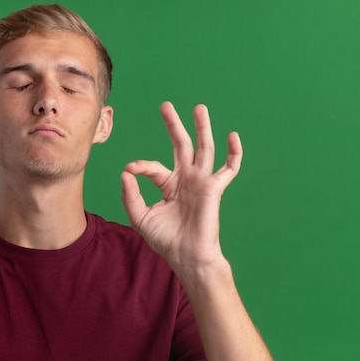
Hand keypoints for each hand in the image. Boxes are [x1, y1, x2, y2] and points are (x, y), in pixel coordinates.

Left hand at [121, 102, 241, 271]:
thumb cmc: (165, 239)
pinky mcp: (214, 188)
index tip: (130, 168)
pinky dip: (234, 153)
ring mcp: (201, 182)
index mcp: (168, 185)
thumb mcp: (140, 217)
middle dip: (174, 125)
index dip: (141, 166)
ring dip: (202, 128)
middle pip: (181, 146)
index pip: (154, 167)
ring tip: (199, 107)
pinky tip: (232, 136)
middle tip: (165, 105)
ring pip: (204, 149)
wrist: (185, 255)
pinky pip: (229, 168)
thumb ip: (130, 196)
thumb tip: (125, 172)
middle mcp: (185, 179)